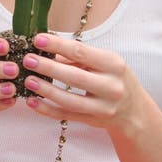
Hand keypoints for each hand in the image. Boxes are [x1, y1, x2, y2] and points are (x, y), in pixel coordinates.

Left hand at [21, 33, 139, 129]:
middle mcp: (111, 86)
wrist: (134, 111)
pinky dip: (47, 110)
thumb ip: (78, 57)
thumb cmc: (114, 78)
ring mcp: (103, 107)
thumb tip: (46, 48)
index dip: (58, 45)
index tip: (38, 39)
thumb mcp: (104, 62)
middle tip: (28, 60)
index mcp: (113, 64)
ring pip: (69, 100)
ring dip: (46, 90)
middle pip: (74, 77)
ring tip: (28, 80)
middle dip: (48, 68)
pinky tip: (32, 102)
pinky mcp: (92, 121)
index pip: (81, 52)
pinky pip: (66, 115)